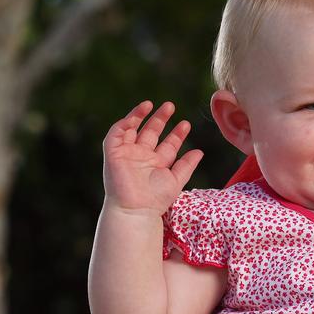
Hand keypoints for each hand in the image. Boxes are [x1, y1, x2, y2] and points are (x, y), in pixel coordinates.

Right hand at [102, 100, 202, 215]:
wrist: (136, 209)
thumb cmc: (156, 199)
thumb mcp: (176, 179)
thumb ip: (187, 165)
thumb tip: (200, 152)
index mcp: (156, 164)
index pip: (168, 144)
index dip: (177, 134)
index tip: (186, 124)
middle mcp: (141, 157)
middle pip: (150, 132)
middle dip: (160, 119)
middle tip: (170, 106)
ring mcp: (127, 155)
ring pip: (132, 129)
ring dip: (139, 116)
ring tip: (150, 104)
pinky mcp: (113, 154)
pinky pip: (115, 134)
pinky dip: (123, 124)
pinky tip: (134, 116)